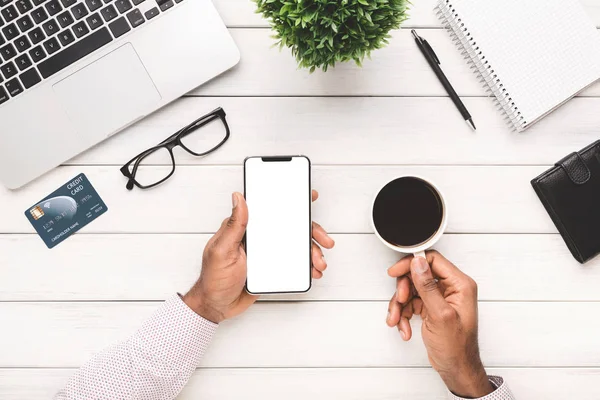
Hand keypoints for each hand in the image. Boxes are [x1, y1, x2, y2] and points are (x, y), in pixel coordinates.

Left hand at [184, 190, 334, 323]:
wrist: (217, 307)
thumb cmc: (213, 279)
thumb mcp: (222, 250)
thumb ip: (234, 225)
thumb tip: (238, 197)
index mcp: (245, 228)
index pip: (271, 210)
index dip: (291, 202)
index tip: (308, 197)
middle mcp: (258, 237)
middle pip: (291, 227)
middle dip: (312, 232)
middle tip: (324, 240)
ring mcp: (267, 252)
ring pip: (296, 245)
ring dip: (312, 251)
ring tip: (319, 262)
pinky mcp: (272, 267)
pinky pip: (294, 262)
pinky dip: (306, 266)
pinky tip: (313, 270)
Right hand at [386, 251, 493, 397]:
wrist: (456, 369)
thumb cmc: (457, 347)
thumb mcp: (440, 315)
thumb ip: (427, 287)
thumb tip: (418, 263)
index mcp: (460, 285)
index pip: (432, 260)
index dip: (412, 264)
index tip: (396, 272)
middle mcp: (451, 288)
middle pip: (418, 274)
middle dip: (404, 289)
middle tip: (400, 300)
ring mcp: (440, 298)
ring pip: (411, 290)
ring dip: (400, 305)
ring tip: (397, 319)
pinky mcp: (431, 308)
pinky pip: (410, 303)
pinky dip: (403, 314)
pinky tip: (404, 327)